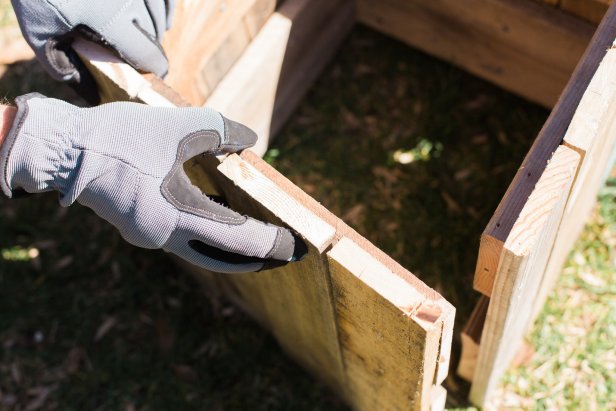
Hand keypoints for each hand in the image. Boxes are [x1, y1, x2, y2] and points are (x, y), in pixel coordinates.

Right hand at [0, 94, 306, 272]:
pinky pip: (182, 240)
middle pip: (222, 258)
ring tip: (260, 249)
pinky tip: (218, 227)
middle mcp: (164, 236)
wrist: (62, 149)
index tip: (298, 247)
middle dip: (258, 259)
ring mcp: (149, 237)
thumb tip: (251, 142)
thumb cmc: (119, 136)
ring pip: (201, 253)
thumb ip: (220, 132)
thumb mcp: (176, 126)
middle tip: (286, 257)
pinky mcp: (138, 229)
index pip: (238, 239)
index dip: (272, 244)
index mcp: (178, 215)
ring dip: (232, 253)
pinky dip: (207, 239)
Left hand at [11, 0, 173, 102]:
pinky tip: (160, 19)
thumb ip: (61, 65)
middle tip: (137, 56)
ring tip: (145, 38)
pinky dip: (164, 9)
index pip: (148, 55)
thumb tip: (90, 92)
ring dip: (156, 28)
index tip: (155, 77)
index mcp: (110, 20)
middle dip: (149, 48)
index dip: (155, 70)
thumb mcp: (39, 32)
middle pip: (154, 34)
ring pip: (159, 13)